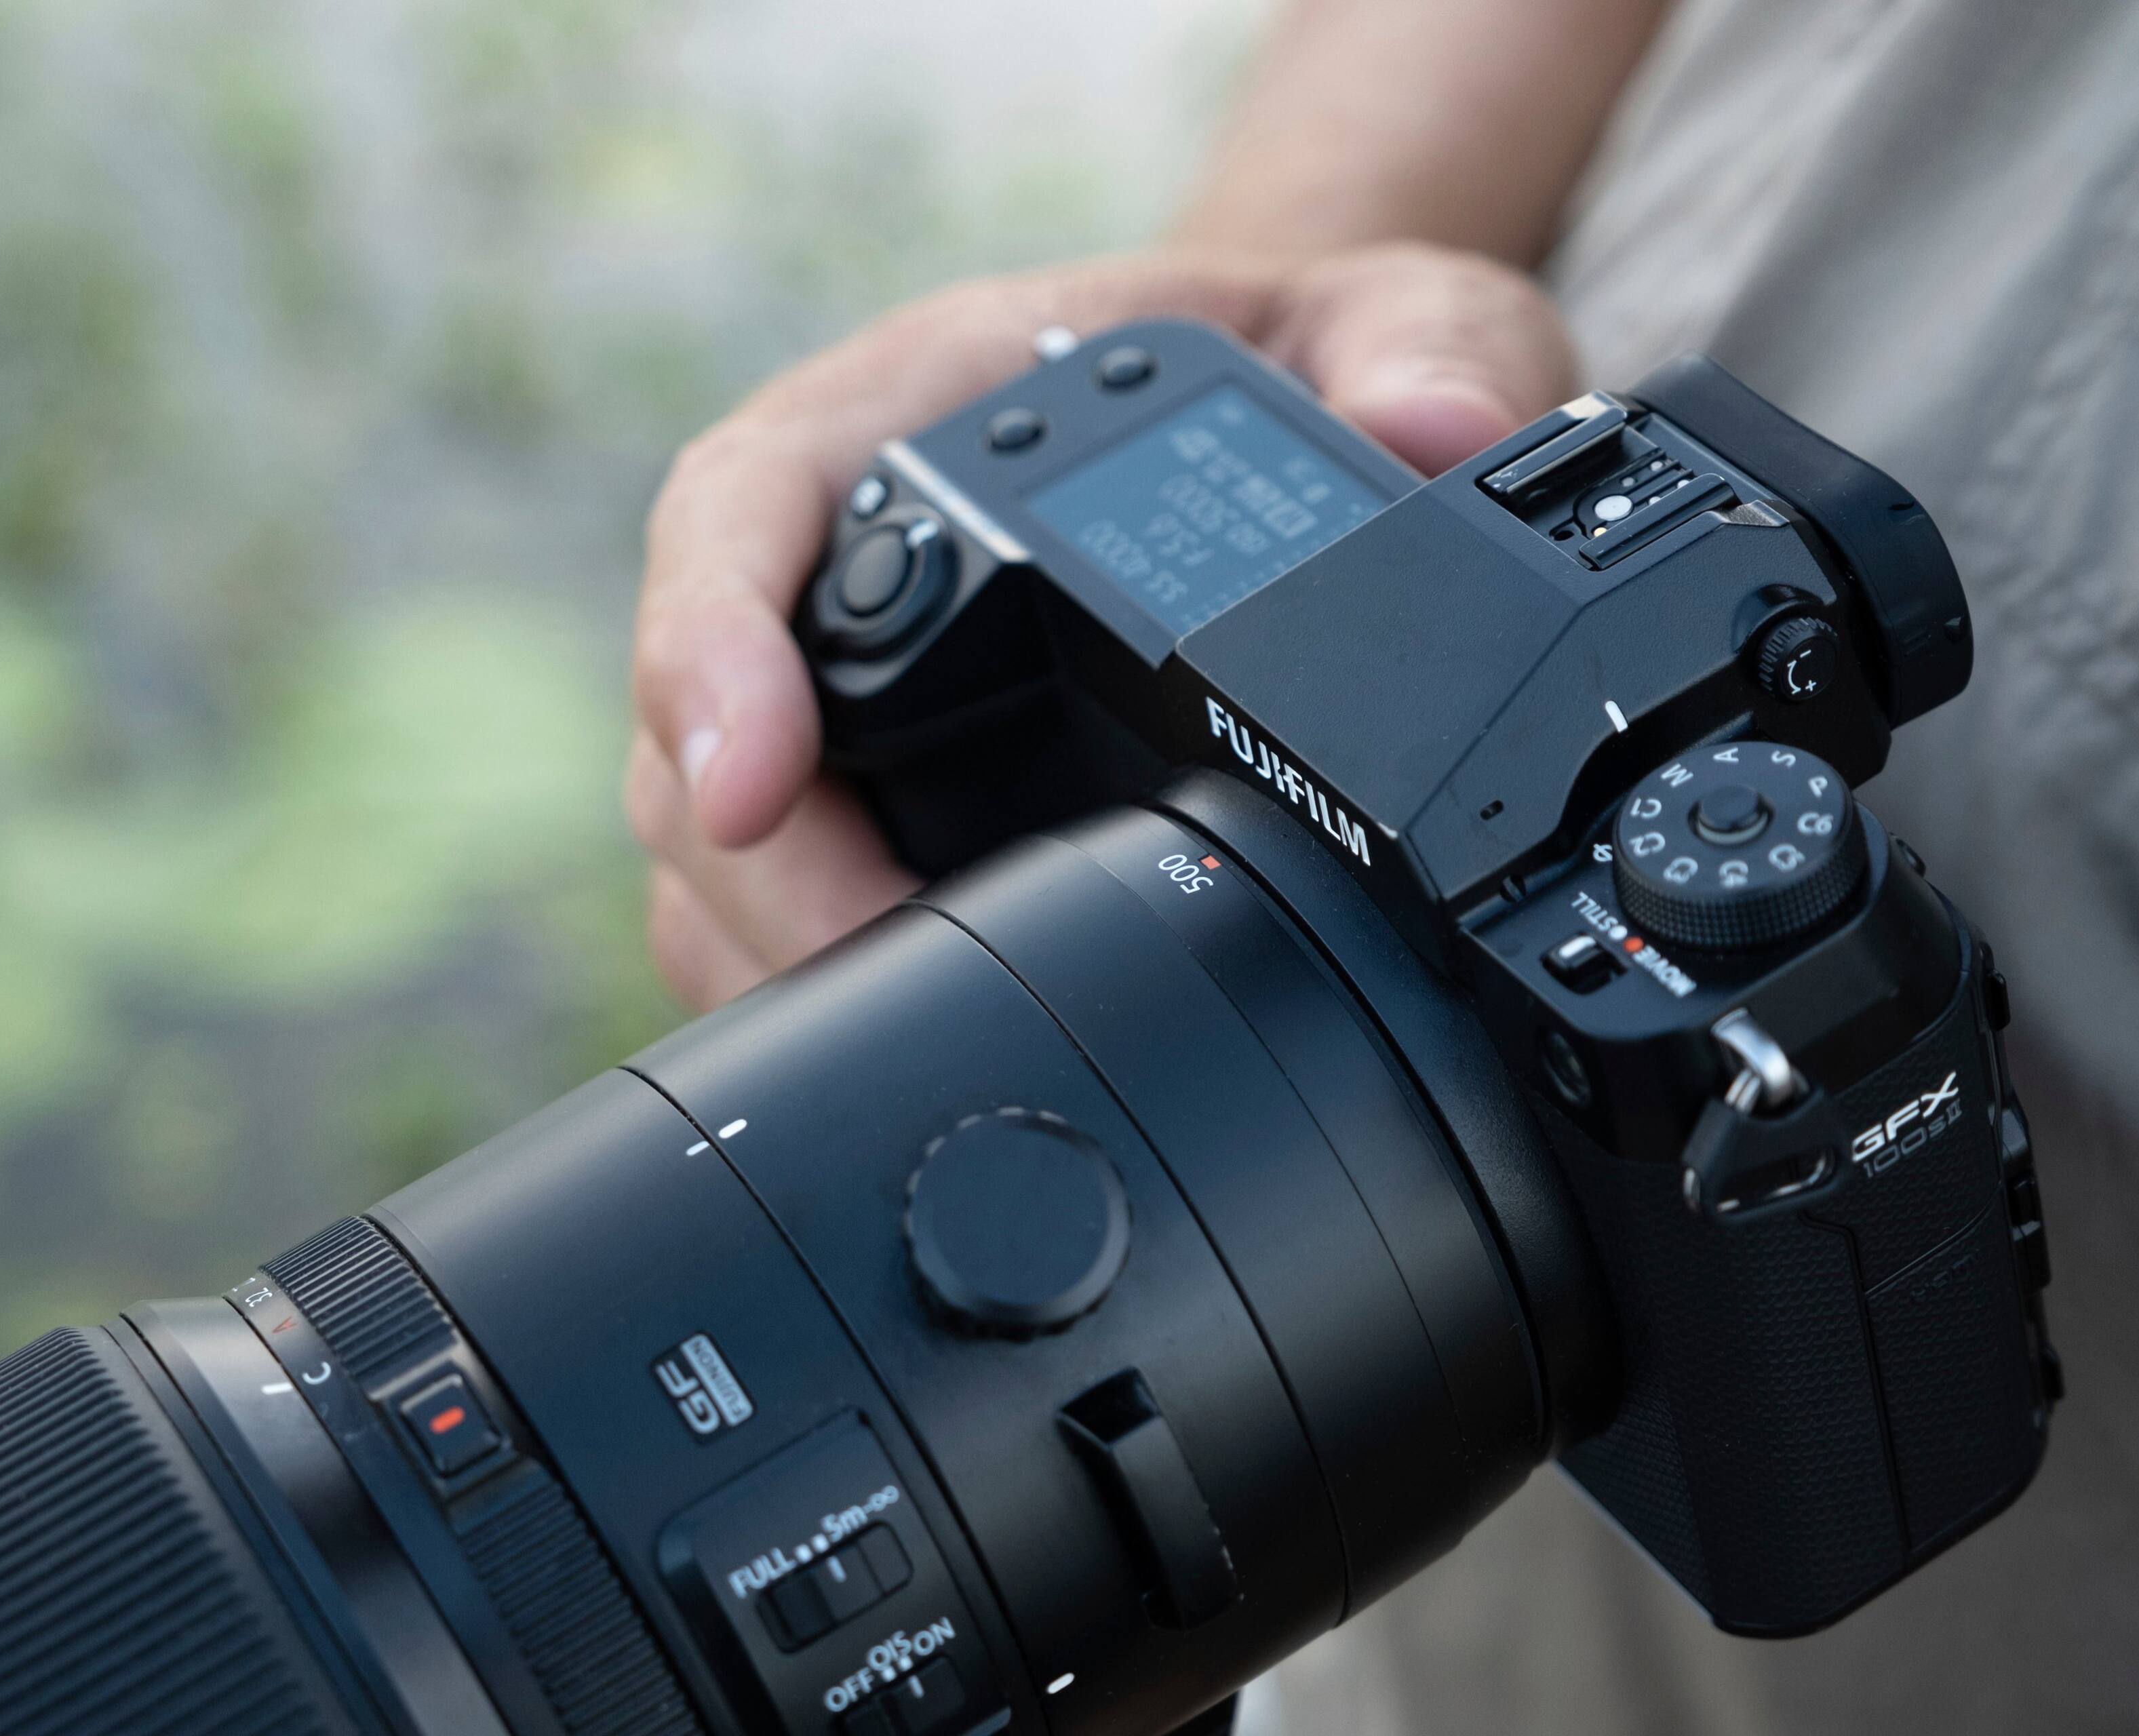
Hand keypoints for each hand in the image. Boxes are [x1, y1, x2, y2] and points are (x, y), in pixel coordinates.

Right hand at [628, 243, 1576, 1009]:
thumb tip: (1441, 436)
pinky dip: (816, 974)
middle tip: (892, 985)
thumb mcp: (1371, 318)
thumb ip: (1418, 345)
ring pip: (715, 845)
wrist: (1244, 418)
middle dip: (768, 878)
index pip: (736, 516)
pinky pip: (772, 901)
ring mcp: (821, 691)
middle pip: (698, 728)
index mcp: (897, 417)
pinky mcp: (854, 795)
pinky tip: (918, 1034)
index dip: (711, 651)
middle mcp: (822, 558)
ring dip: (783, 948)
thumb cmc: (1267, 360)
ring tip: (917, 1038)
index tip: (750, 779)